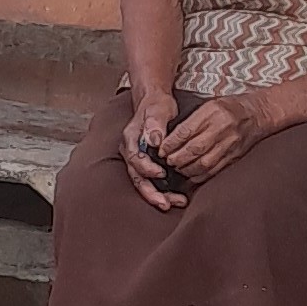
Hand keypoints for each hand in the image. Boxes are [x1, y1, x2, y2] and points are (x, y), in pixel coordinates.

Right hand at [118, 96, 187, 211]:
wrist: (155, 102)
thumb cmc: (156, 105)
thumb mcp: (157, 110)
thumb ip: (155, 124)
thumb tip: (154, 140)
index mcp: (130, 140)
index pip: (134, 159)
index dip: (147, 168)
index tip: (161, 173)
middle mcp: (132, 153)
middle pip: (137, 178)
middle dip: (151, 193)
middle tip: (165, 203)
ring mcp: (138, 160)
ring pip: (144, 183)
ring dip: (158, 195)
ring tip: (174, 203)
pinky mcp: (148, 164)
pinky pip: (152, 181)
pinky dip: (163, 190)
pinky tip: (176, 196)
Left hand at [154, 89, 264, 182]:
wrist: (258, 113)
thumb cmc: (231, 107)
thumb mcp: (209, 105)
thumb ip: (191, 121)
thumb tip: (170, 139)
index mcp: (212, 112)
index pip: (186, 131)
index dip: (171, 143)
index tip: (161, 150)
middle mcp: (221, 129)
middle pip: (194, 149)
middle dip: (177, 158)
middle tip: (167, 161)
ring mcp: (229, 144)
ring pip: (203, 162)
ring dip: (186, 168)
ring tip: (177, 168)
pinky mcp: (234, 156)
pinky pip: (214, 169)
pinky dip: (200, 175)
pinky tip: (191, 174)